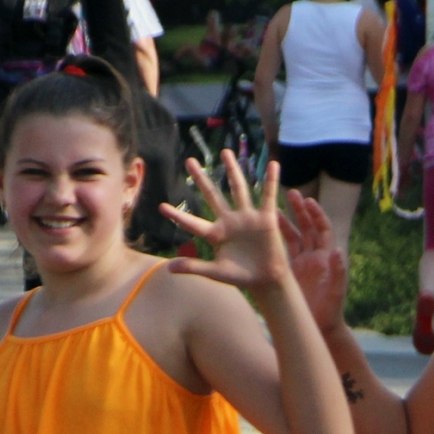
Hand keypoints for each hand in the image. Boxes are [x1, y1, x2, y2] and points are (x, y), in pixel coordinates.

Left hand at [162, 153, 291, 289]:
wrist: (266, 281)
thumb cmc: (241, 277)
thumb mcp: (216, 273)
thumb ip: (194, 267)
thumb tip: (168, 268)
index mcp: (216, 234)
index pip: (193, 223)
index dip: (178, 216)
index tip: (160, 207)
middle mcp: (229, 222)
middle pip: (212, 196)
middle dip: (201, 179)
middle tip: (189, 161)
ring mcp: (247, 218)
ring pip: (238, 189)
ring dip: (233, 171)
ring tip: (225, 152)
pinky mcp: (265, 219)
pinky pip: (268, 196)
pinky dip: (271, 181)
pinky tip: (273, 164)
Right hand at [279, 189, 347, 334]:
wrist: (319, 329)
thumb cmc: (331, 312)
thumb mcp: (336, 293)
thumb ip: (339, 272)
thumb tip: (338, 251)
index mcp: (325, 258)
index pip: (322, 229)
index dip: (316, 214)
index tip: (308, 201)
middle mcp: (313, 258)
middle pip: (306, 228)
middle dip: (299, 210)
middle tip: (290, 193)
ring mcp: (300, 264)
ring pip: (292, 237)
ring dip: (284, 222)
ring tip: (273, 209)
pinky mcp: (289, 273)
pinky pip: (281, 252)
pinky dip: (275, 241)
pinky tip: (264, 232)